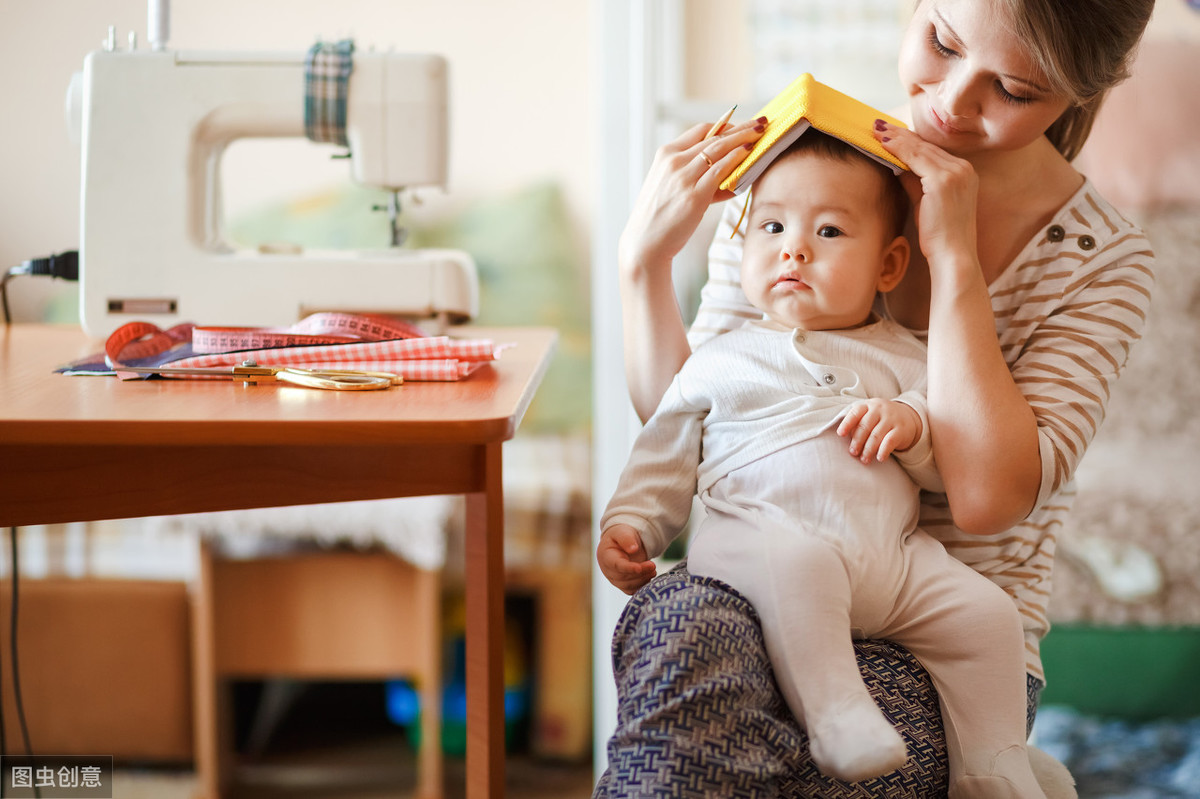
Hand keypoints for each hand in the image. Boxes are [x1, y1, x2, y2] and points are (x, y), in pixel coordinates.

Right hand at [597, 524, 657, 593]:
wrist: (621, 543)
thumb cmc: (620, 536)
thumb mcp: (622, 532)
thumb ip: (626, 539)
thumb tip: (633, 549)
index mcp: (606, 557)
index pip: (616, 565)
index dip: (628, 568)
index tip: (639, 568)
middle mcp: (608, 571)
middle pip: (623, 577)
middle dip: (640, 573)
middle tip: (653, 566)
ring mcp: (615, 580)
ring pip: (628, 586)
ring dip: (642, 580)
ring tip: (653, 571)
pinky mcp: (623, 585)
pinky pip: (632, 591)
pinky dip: (642, 586)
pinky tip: (649, 576)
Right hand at [619, 116, 764, 276]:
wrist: (645, 242)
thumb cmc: (659, 217)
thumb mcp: (671, 186)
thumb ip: (696, 177)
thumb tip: (728, 176)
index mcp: (666, 154)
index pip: (700, 130)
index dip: (725, 126)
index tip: (742, 127)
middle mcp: (673, 161)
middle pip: (714, 137)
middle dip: (741, 128)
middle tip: (760, 123)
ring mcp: (683, 177)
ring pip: (719, 149)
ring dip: (743, 139)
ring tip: (760, 135)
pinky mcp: (694, 195)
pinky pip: (720, 171)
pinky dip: (736, 160)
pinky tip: (748, 155)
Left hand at [837, 399, 921, 463]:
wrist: (908, 416)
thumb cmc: (881, 418)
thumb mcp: (869, 415)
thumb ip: (857, 423)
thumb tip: (844, 439)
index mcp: (868, 406)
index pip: (856, 412)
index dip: (847, 423)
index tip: (840, 434)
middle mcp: (879, 410)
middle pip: (865, 426)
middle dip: (857, 441)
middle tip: (853, 452)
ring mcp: (891, 419)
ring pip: (876, 435)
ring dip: (868, 449)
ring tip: (864, 459)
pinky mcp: (901, 430)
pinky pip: (890, 441)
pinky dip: (883, 450)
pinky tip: (879, 458)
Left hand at [873, 120, 978, 267]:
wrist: (953, 255)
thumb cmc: (938, 234)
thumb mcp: (925, 202)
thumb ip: (915, 182)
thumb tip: (897, 165)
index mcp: (963, 173)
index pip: (931, 150)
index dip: (908, 141)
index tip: (889, 134)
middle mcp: (963, 168)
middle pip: (925, 146)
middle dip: (900, 135)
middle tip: (877, 126)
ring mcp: (956, 172)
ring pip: (919, 148)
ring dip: (896, 138)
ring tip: (876, 131)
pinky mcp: (944, 180)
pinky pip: (916, 158)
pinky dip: (898, 149)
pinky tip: (883, 143)